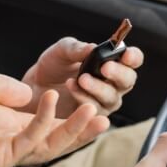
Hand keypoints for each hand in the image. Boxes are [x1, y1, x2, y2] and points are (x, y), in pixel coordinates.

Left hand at [0, 60, 108, 166]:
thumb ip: (5, 85)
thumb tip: (30, 92)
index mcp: (1, 118)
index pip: (41, 120)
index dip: (65, 113)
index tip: (86, 100)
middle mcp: (4, 136)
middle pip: (50, 137)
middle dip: (78, 128)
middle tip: (103, 116)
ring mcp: (1, 150)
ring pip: (46, 146)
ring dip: (71, 132)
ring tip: (96, 115)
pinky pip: (28, 143)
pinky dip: (44, 124)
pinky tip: (53, 102)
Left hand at [22, 37, 143, 116]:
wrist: (34, 86)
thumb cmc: (53, 66)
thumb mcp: (62, 51)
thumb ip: (77, 48)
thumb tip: (93, 47)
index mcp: (111, 63)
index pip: (132, 60)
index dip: (133, 57)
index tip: (126, 53)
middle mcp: (112, 84)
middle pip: (128, 81)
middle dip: (118, 73)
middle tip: (104, 68)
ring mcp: (103, 102)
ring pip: (112, 98)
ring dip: (98, 88)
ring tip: (82, 78)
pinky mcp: (90, 118)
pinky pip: (95, 111)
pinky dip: (84, 98)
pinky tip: (71, 87)